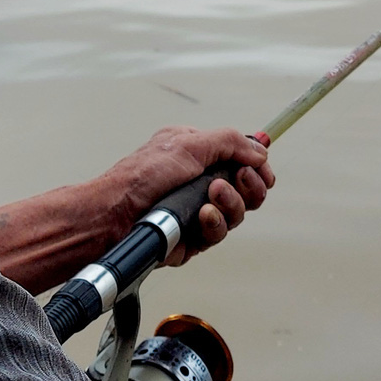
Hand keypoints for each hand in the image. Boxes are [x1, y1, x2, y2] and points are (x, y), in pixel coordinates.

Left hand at [88, 126, 273, 264]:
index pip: (241, 160)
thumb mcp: (188, 144)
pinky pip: (218, 233)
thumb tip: (259, 151)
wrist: (116, 215)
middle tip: (238, 180)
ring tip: (212, 195)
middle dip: (247, 185)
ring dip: (230, 203)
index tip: (263, 173)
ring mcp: (197, 210)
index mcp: (198, 154)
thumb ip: (229, 142)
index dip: (256, 168)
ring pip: (236, 213)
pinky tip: (203, 216)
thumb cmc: (142, 176)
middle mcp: (200, 182)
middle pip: (246, 189)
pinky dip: (214, 223)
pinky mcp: (194, 237)